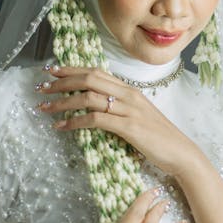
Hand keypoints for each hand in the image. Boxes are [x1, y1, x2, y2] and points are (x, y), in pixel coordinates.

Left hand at [35, 65, 199, 175]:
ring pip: (88, 97)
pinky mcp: (128, 127)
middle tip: (41, 87)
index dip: (72, 69)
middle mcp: (128, 95)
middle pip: (89, 79)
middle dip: (61, 81)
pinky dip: (75, 122)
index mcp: (130, 90)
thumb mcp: (137, 116)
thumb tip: (95, 108)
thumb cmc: (158, 138)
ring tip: (44, 107)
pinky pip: (95, 119)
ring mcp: (129, 110)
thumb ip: (119, 108)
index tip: (51, 70)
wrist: (180, 152)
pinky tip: (62, 127)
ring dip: (62, 101)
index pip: (96, 72)